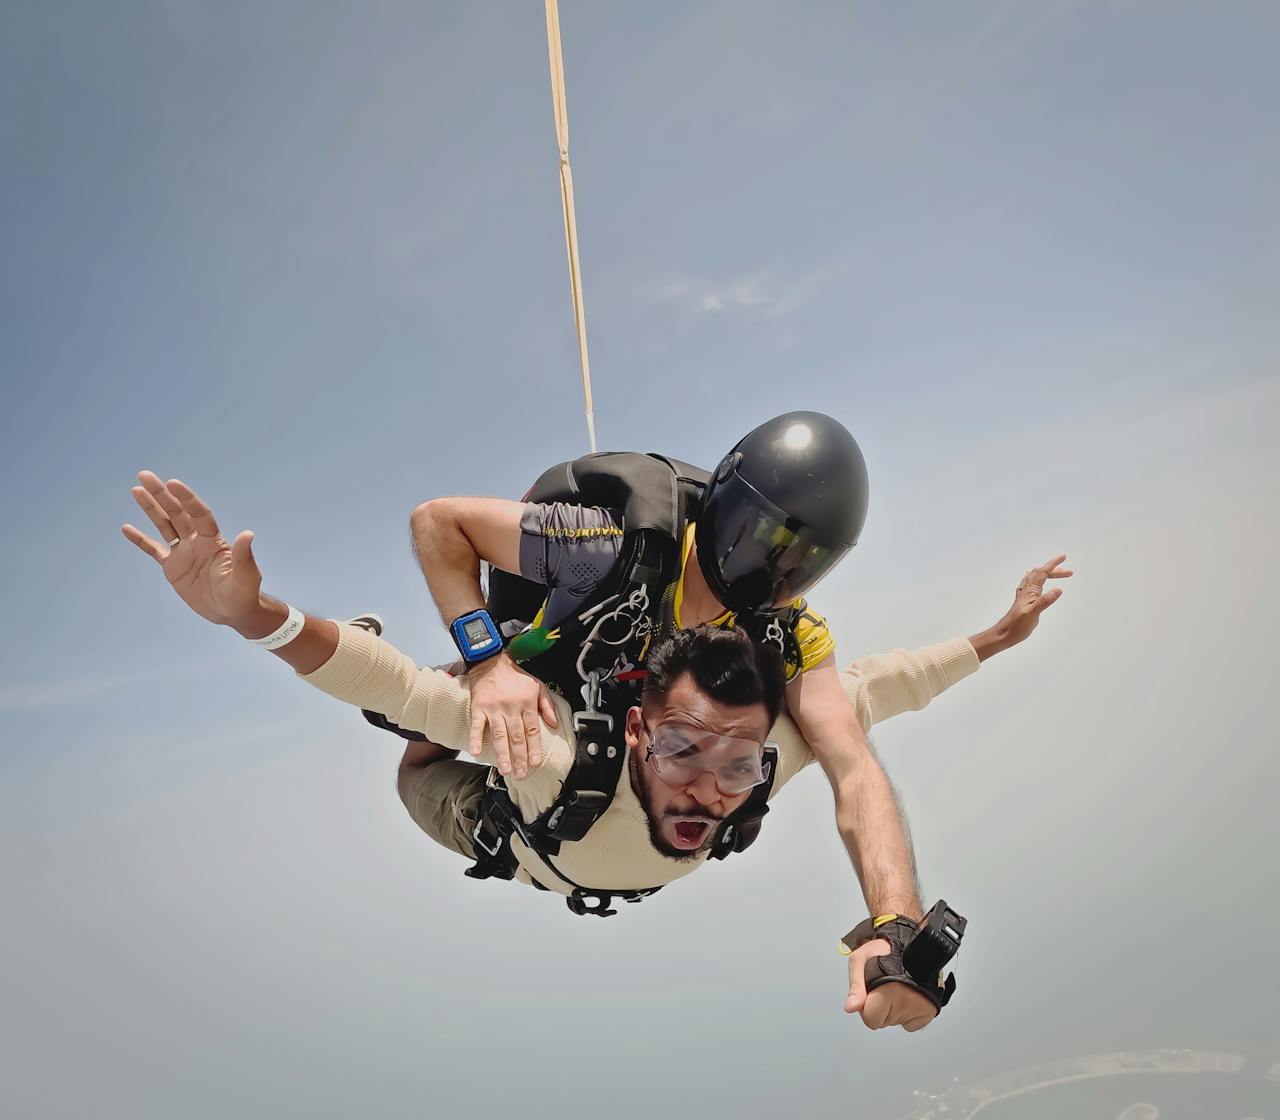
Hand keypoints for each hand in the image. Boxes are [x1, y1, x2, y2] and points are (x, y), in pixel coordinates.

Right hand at [122, 471, 263, 630]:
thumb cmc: (244, 594)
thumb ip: (244, 556)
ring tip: (136, 489)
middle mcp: (197, 541)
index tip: (172, 483)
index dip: (186, 499)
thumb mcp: (246, 576)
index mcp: (213, 540)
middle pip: (176, 513)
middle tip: (145, 475)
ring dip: (150, 508)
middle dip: (161, 494)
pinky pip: (154, 550)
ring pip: (164, 525)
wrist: (233, 612)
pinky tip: (127, 528)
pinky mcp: (173, 568)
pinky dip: (141, 540)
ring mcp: (183, 553)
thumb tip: (248, 534)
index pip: (198, 514)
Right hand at [467, 653, 557, 778]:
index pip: (532, 731)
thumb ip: (548, 705)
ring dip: (502, 753)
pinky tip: (476, 751)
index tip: (535, 763)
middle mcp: (511, 708)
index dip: (534, 748)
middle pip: (517, 737)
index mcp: (527, 704)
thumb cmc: (515, 675)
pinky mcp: (478, 707)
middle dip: (520, 757)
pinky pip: (477, 725)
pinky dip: (476, 738)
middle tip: (520, 774)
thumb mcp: (538, 685)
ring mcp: (494, 708)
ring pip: (499, 734)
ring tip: (505, 769)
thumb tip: (554, 724)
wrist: (492, 661)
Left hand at [845, 939, 937, 1031]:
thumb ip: (855, 987)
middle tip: (884, 987)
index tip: (870, 994)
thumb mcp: (860, 960)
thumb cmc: (884, 949)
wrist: (910, 942)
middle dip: (880, 1008)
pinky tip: (906, 997)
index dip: (866, 1008)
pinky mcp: (930, 1010)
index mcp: (889, 990)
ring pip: (896, 1023)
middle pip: (884, 1022)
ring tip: (896, 988)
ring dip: (893, 1010)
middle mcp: (907, 1001)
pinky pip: (911, 1026)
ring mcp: (921, 1007)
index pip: (872, 1021)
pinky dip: (907, 1015)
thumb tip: (851, 1007)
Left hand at [991, 553, 1072, 648]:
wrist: (1005, 633)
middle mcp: (1027, 590)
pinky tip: (1037, 582)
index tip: (1064, 557)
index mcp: (1030, 591)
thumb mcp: (1033, 613)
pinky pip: (1031, 585)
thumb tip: (1059, 589)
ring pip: (1036, 578)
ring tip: (1060, 574)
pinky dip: (1039, 580)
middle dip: (1055, 570)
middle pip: (1041, 574)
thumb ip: (1045, 601)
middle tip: (1069, 572)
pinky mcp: (1025, 601)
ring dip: (1049, 574)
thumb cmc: (1017, 625)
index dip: (1053, 564)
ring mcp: (1025, 595)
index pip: (1043, 572)